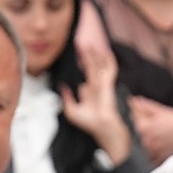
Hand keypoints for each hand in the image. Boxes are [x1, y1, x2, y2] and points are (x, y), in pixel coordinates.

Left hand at [58, 7, 130, 164]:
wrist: (102, 128)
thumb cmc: (90, 124)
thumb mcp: (72, 111)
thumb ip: (66, 98)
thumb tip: (62, 87)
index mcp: (91, 91)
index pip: (87, 74)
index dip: (84, 65)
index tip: (79, 55)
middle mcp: (98, 86)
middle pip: (92, 67)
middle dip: (87, 56)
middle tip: (82, 44)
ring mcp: (103, 85)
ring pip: (100, 65)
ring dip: (95, 55)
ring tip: (89, 44)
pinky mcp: (108, 84)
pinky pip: (110, 69)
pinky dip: (109, 60)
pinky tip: (105, 51)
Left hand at [126, 97, 172, 161]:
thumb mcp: (162, 111)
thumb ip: (145, 106)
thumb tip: (132, 101)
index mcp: (145, 127)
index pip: (135, 119)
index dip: (142, 115)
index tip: (154, 116)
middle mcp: (147, 141)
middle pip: (141, 134)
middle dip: (149, 130)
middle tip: (164, 127)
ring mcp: (153, 152)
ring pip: (146, 147)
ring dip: (152, 143)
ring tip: (168, 137)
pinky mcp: (160, 161)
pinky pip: (153, 159)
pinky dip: (158, 154)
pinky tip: (168, 146)